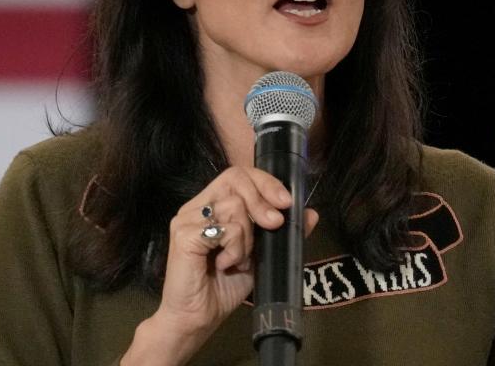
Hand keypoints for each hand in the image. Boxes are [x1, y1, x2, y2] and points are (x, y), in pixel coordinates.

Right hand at [122, 167, 318, 364]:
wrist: (198, 319)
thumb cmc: (224, 288)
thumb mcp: (262, 256)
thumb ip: (283, 232)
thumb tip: (312, 213)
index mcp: (213, 205)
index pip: (239, 175)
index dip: (266, 182)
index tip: (287, 202)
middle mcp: (197, 206)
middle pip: (235, 178)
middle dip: (262, 198)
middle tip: (275, 224)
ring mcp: (187, 218)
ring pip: (233, 205)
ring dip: (247, 236)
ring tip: (238, 259)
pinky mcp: (183, 235)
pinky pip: (223, 227)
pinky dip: (234, 247)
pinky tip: (226, 264)